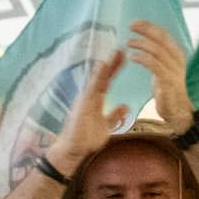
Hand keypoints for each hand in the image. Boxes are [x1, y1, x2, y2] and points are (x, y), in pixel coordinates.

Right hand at [46, 49, 128, 176]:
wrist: (73, 150)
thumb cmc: (85, 139)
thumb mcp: (106, 126)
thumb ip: (114, 116)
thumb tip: (125, 107)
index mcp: (95, 100)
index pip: (107, 81)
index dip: (115, 69)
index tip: (124, 57)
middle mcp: (89, 96)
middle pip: (102, 76)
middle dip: (112, 63)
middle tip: (122, 48)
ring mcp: (85, 99)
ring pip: (97, 78)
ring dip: (106, 65)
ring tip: (116, 52)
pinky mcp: (82, 103)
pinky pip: (91, 87)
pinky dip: (98, 76)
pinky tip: (104, 65)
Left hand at [127, 20, 192, 133]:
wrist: (177, 112)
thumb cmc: (168, 90)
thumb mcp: (163, 69)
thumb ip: (157, 56)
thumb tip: (144, 43)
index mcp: (176, 54)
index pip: (164, 34)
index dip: (149, 26)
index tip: (135, 23)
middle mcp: (177, 59)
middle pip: (161, 38)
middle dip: (145, 30)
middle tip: (131, 27)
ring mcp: (173, 70)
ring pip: (157, 50)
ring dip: (141, 44)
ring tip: (128, 43)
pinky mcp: (167, 81)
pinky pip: (154, 64)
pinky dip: (142, 58)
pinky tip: (133, 57)